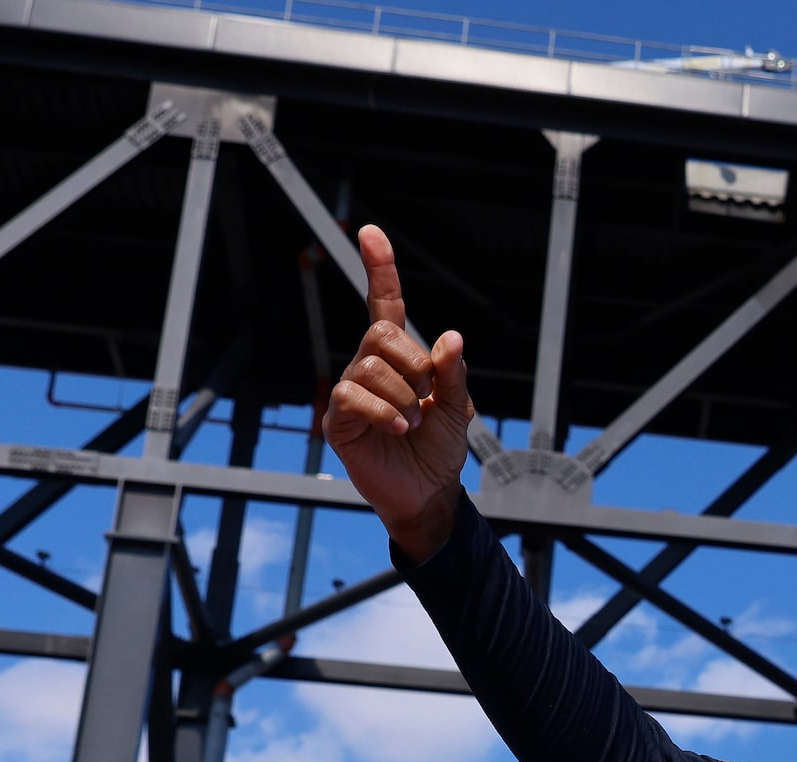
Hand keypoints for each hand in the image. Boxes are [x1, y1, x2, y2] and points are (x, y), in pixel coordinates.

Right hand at [324, 227, 471, 561]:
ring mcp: (350, 392)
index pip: (384, 305)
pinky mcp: (338, 420)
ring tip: (413, 424)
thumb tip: (451, 337)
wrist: (428, 494)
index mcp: (399, 359)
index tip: (369, 232)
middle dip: (413, 362)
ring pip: (370, 366)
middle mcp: (369, 368)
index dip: (379, 269)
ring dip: (404, 397)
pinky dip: (384, 410)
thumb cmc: (439, 450)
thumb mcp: (458, 409)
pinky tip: (400, 429)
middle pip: (380, 332)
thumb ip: (453, 374)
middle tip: (428, 397)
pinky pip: (352, 395)